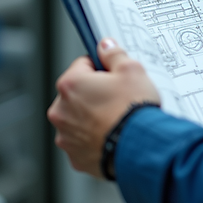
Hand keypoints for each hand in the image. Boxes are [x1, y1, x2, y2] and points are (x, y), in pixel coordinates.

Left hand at [47, 38, 160, 177]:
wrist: (141, 147)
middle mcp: (61, 111)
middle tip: (118, 99)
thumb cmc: (133, 110)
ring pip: (78, 119)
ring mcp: (66, 136)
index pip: (82, 65)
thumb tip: (105, 46)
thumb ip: (114, 54)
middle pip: (78, 94)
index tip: (113, 76)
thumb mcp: (131, 70)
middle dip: (95, 94)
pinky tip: (112, 136)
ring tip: (117, 119)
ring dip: (92, 118)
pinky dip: (95, 139)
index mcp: (70, 84)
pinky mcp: (75, 157)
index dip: (101, 69)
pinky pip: (84, 143)